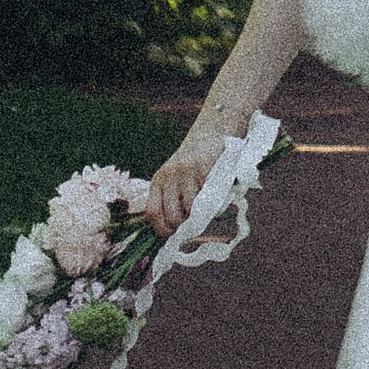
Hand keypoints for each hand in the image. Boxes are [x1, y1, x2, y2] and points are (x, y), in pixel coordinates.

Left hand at [145, 123, 236, 240]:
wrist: (213, 133)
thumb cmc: (196, 164)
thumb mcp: (177, 179)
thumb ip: (173, 200)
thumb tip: (176, 233)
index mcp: (158, 181)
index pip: (152, 213)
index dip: (163, 230)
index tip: (174, 236)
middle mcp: (167, 176)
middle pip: (171, 216)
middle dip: (184, 228)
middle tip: (193, 227)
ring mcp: (185, 172)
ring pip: (189, 209)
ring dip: (199, 217)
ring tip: (206, 213)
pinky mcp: (203, 168)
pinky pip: (206, 198)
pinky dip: (213, 206)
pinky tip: (216, 201)